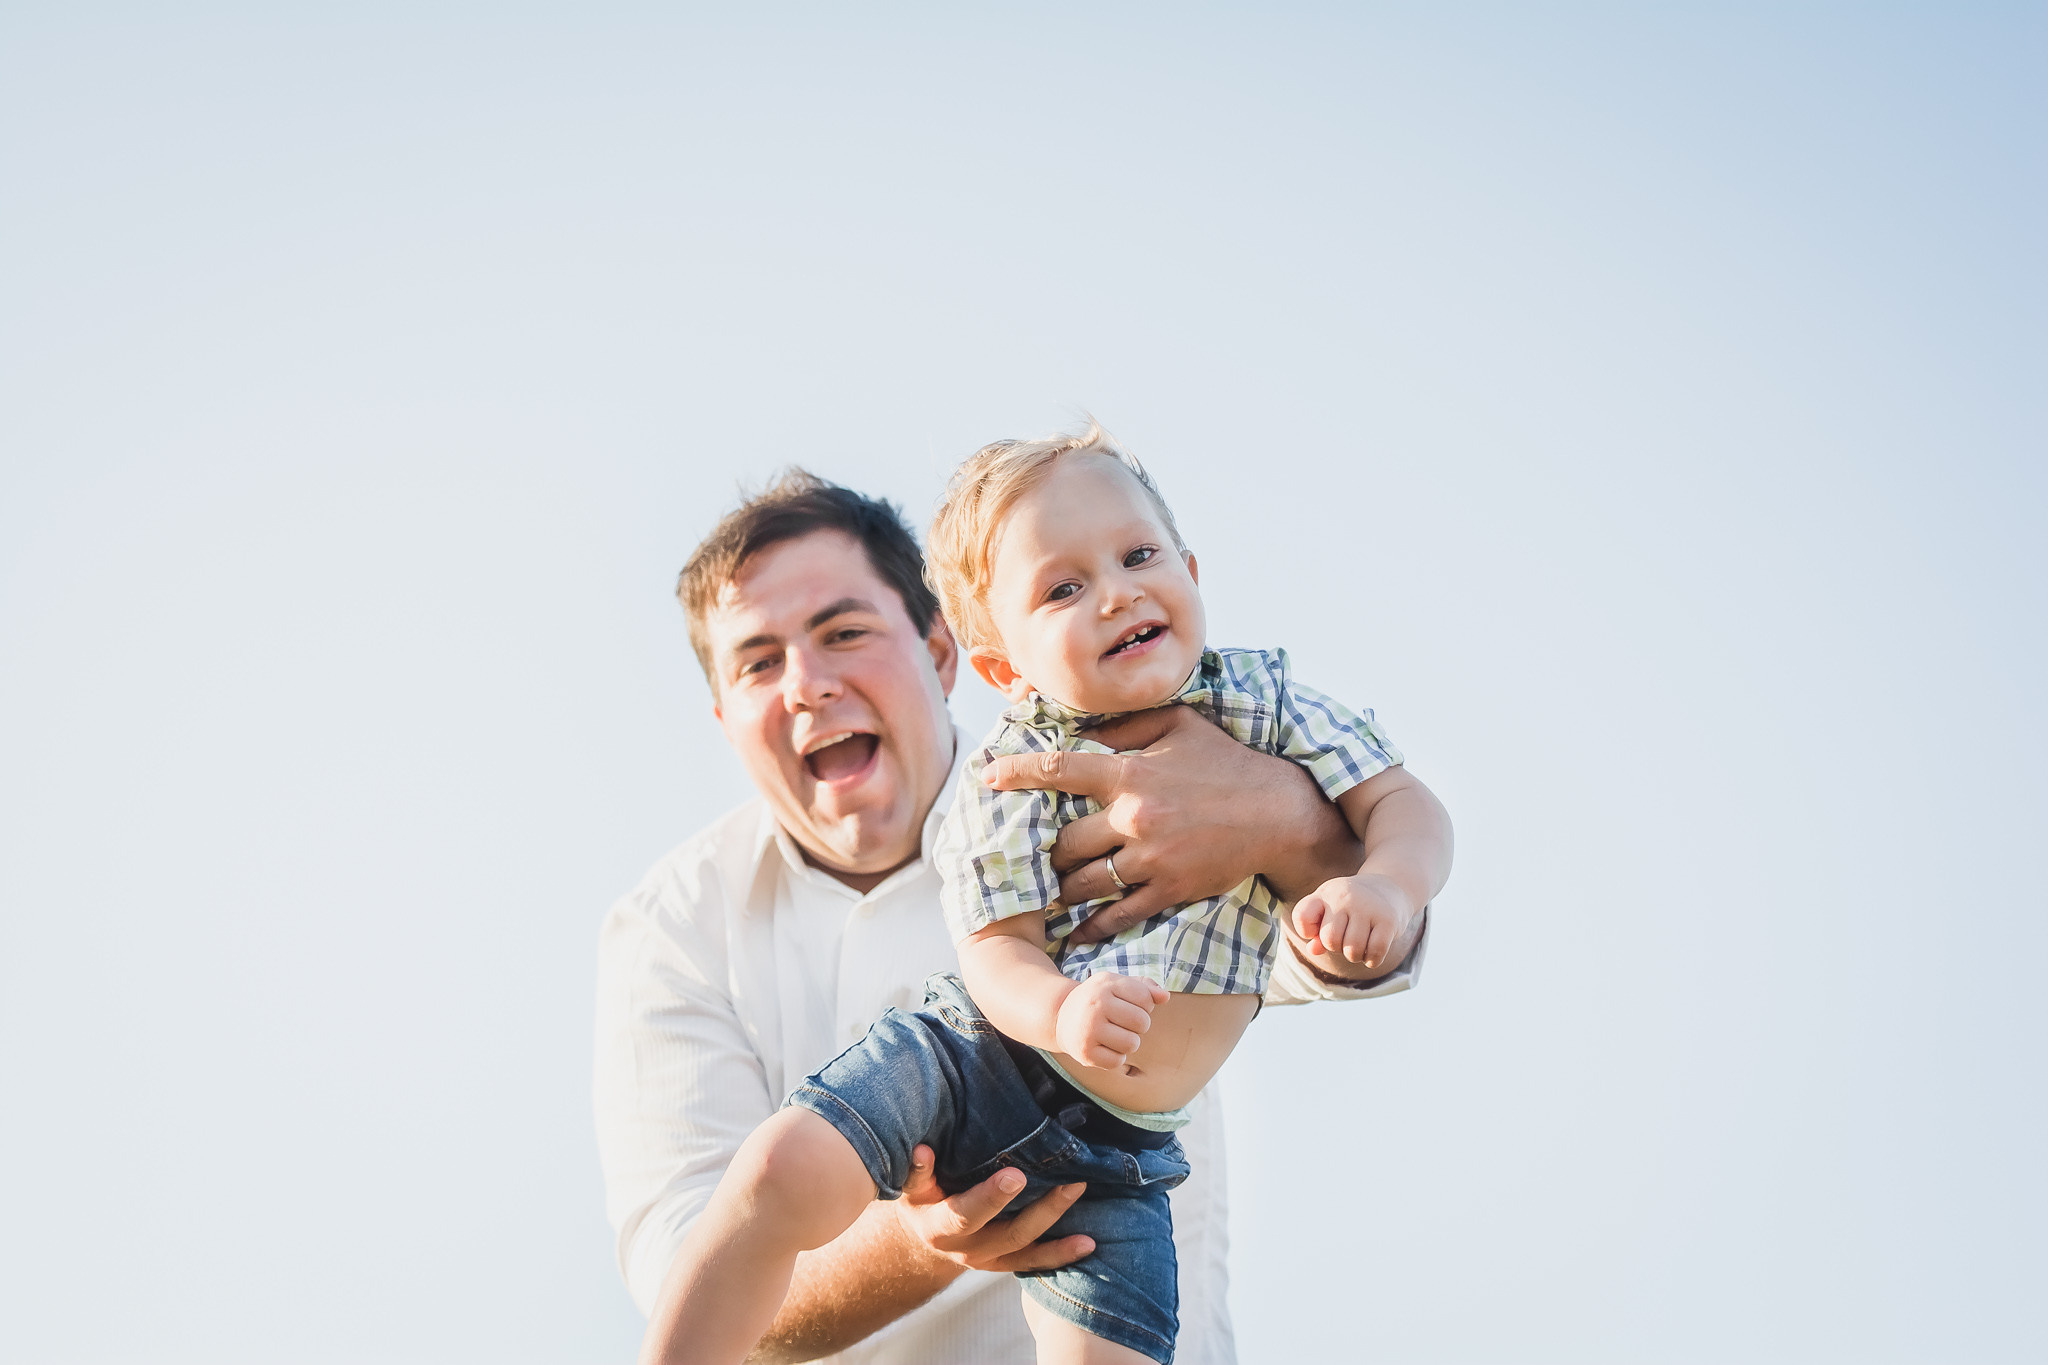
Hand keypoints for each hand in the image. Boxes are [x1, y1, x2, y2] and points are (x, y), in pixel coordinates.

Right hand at [892, 1145, 1093, 1272]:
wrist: (923, 1234)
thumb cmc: (919, 1198)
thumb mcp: (910, 1186)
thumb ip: (917, 1171)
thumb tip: (922, 1149)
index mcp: (939, 1227)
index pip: (966, 1214)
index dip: (991, 1197)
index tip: (1016, 1175)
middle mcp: (965, 1249)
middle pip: (1009, 1233)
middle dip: (1042, 1209)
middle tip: (1071, 1183)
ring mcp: (987, 1260)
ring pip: (1027, 1247)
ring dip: (1058, 1226)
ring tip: (1081, 1197)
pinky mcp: (1004, 1263)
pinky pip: (1034, 1261)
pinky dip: (1062, 1253)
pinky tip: (1088, 1243)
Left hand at [982, 705, 1358, 942]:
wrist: (1279, 815)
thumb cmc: (1227, 764)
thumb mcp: (1180, 726)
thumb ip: (1127, 726)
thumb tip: (1081, 726)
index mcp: (1132, 774)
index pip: (1059, 770)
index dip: (1017, 772)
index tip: (988, 777)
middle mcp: (1135, 818)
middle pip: (1064, 842)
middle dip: (1044, 851)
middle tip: (1032, 855)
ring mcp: (1151, 859)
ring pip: (1083, 883)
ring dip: (1061, 889)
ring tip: (1049, 890)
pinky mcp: (1169, 891)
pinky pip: (1117, 915)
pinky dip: (1091, 927)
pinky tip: (1075, 932)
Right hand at [1055, 973, 1168, 1070]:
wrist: (1061, 1018)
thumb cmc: (1098, 1000)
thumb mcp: (1117, 984)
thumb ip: (1145, 987)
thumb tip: (1165, 997)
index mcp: (1105, 984)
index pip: (1145, 998)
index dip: (1144, 1005)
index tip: (1129, 1005)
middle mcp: (1095, 1005)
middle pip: (1142, 1022)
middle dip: (1139, 1025)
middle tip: (1123, 1022)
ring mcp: (1089, 1029)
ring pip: (1132, 1043)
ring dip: (1129, 1042)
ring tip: (1115, 1034)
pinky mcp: (1085, 1052)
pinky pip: (1118, 1061)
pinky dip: (1116, 1057)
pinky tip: (1105, 1046)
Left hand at [1291, 871, 1417, 969]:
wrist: (1390, 887)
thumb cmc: (1351, 905)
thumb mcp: (1328, 910)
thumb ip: (1315, 931)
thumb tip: (1314, 950)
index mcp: (1327, 892)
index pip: (1302, 916)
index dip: (1306, 931)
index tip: (1317, 929)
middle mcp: (1346, 896)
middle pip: (1330, 941)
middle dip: (1337, 947)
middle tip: (1346, 938)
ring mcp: (1368, 907)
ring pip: (1353, 950)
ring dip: (1355, 956)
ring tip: (1360, 943)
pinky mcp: (1388, 920)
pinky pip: (1374, 953)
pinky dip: (1371, 960)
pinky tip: (1372, 952)